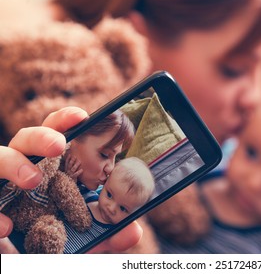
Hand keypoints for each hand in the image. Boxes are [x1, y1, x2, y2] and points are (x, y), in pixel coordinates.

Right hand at [0, 107, 142, 252]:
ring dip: (13, 163)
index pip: (55, 134)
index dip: (65, 121)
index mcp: (49, 168)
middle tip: (59, 145)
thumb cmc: (56, 242)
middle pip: (26, 139)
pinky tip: (7, 227)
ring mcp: (2, 187)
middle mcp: (23, 170)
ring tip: (32, 180)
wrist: (26, 259)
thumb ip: (107, 234)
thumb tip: (132, 231)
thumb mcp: (86, 240)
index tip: (82, 116)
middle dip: (41, 136)